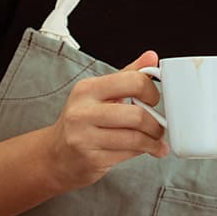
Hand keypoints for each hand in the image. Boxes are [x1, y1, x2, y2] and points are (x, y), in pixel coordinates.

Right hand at [46, 51, 169, 190]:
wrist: (57, 154)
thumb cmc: (84, 121)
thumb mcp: (101, 93)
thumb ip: (128, 75)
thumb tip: (151, 56)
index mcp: (87, 89)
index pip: (133, 81)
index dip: (152, 92)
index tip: (154, 100)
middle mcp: (82, 111)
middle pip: (137, 115)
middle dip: (156, 124)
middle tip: (159, 127)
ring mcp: (84, 137)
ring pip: (136, 138)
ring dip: (154, 141)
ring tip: (156, 140)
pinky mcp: (91, 158)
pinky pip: (129, 154)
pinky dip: (145, 152)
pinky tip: (148, 150)